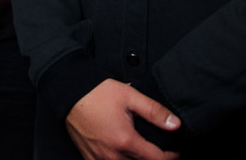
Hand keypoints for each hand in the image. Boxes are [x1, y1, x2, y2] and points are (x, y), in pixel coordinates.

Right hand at [65, 79, 180, 159]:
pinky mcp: (90, 158)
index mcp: (125, 141)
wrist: (69, 93)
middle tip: (160, 150)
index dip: (172, 157)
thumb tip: (175, 125)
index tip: (176, 152)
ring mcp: (100, 159)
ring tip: (143, 151)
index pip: (158, 159)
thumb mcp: (130, 96)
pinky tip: (124, 153)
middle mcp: (112, 155)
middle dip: (154, 158)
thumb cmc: (96, 93)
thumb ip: (155, 111)